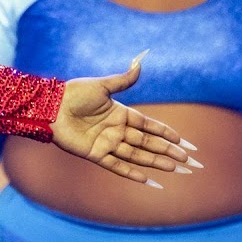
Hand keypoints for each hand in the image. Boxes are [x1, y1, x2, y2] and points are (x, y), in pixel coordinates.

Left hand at [51, 54, 198, 184]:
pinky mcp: (94, 154)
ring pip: (138, 155)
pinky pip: (117, 166)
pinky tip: (149, 180)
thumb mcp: (102, 85)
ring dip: (157, 162)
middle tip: (191, 162)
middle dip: (170, 152)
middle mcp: (116, 130)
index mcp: (120, 114)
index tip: (186, 143)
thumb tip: (141, 61)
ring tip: (178, 169)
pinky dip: (132, 173)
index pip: (150, 126)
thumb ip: (123, 79)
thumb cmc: (73, 93)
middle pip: (149, 143)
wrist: (49, 106)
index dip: (168, 134)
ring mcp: (106, 143)